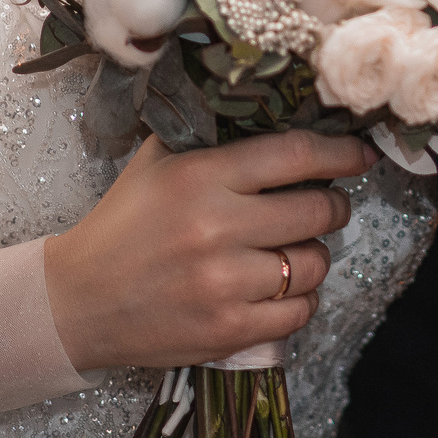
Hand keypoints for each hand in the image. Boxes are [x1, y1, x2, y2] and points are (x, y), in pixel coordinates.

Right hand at [44, 131, 375, 369]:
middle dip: (334, 204)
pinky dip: (300, 299)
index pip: (297, 155)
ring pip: (313, 264)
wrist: (78, 301)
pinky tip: (280, 288)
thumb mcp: (159, 162)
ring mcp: (223, 285)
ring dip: (314, 255)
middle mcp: (216, 229)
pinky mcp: (227, 330)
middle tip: (326, 203)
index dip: (341, 152)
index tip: (360, 153)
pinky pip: (298, 312)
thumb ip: (214, 135)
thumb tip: (277, 106)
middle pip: (318, 210)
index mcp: (201, 177)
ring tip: (293, 249)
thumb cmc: (125, 223)